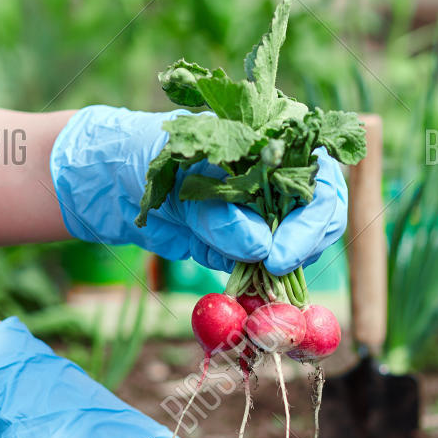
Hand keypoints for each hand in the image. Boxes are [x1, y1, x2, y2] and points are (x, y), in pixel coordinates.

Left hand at [49, 105, 347, 273]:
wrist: (115, 183)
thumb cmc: (149, 156)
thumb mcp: (181, 176)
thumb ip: (219, 211)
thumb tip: (260, 248)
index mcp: (276, 146)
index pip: (322, 182)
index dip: (312, 220)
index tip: (280, 255)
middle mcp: (282, 181)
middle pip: (322, 218)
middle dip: (304, 247)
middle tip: (275, 270)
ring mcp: (269, 216)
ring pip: (300, 249)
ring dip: (284, 270)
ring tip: (254, 280)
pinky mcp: (251, 248)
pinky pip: (269, 272)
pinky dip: (262, 286)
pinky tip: (244, 290)